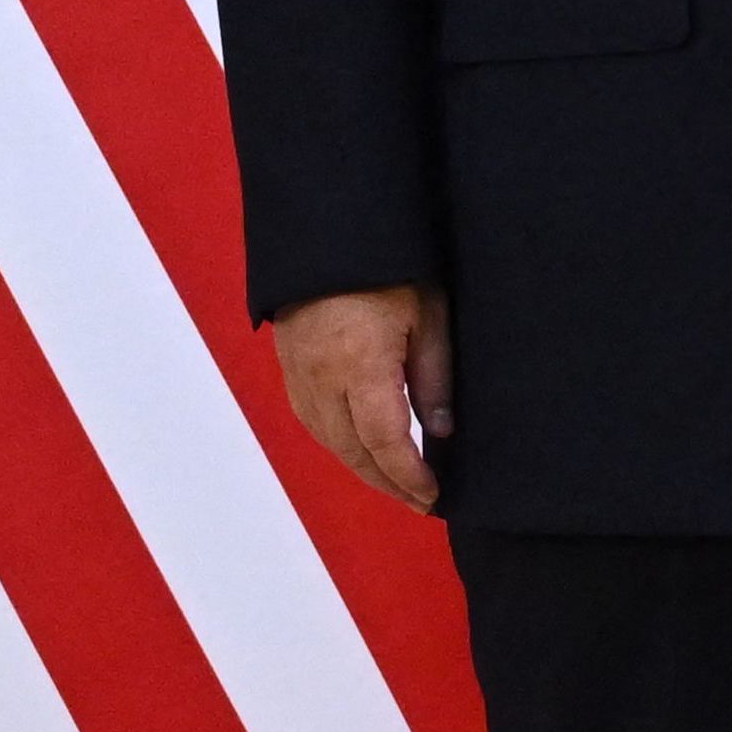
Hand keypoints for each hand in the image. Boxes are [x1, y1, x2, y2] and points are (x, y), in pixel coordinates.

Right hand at [273, 284, 451, 512]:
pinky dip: (339, 443)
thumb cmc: (389, 265)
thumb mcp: (428, 314)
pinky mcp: (289, 365)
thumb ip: (433, 377)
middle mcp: (322, 377)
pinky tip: (361, 450)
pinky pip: (312, 420)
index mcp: (360, 364)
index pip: (385, 441)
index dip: (409, 475)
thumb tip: (441, 432)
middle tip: (420, 502)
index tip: (433, 495)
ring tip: (396, 483)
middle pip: (353, 450)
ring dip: (362, 468)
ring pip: (328, 440)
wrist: (328, 229)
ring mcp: (299, 372)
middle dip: (388, 483)